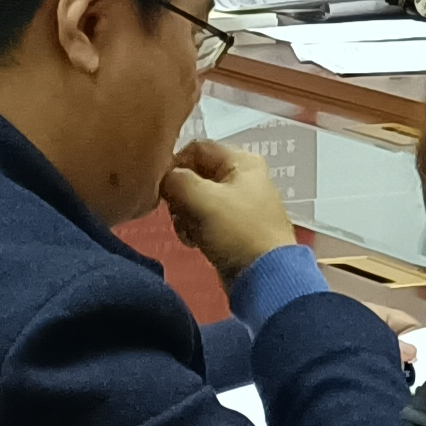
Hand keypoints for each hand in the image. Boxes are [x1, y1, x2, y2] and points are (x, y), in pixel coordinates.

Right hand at [160, 133, 299, 277]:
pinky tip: (194, 242)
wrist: (264, 277)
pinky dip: (194, 228)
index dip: (175, 164)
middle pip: (194, 175)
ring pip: (195, 199)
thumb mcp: (203, 199)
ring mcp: (238, 203)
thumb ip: (175, 180)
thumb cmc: (237, 231)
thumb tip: (162, 177)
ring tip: (189, 232)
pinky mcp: (233, 227)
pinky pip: (203, 219)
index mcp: (241, 161)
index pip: (196, 148)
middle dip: (180, 195)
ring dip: (184, 215)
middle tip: (178, 213)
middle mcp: (241, 177)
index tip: (161, 187)